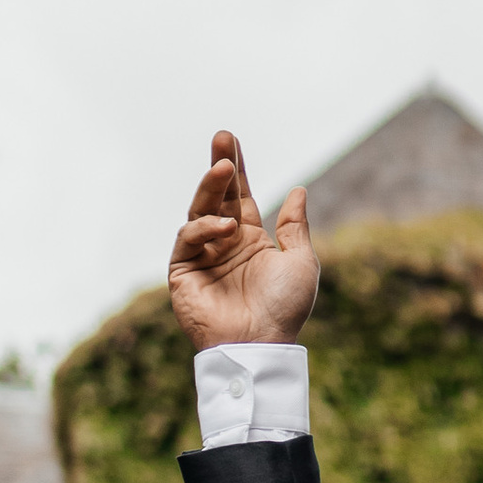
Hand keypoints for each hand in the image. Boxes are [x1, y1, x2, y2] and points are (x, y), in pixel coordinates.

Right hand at [167, 131, 320, 348]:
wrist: (261, 344)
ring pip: (199, 212)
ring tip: (224, 168)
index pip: (240, 196)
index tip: (231, 140)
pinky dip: (204, 227)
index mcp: (250, 239)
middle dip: (219, 167)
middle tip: (223, 138)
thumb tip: (298, 189)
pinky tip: (225, 227)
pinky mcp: (182, 272)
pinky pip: (187, 239)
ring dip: (211, 188)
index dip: (237, 169)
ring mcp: (202, 257)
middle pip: (217, 196)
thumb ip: (295, 226)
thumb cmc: (284, 309)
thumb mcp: (300, 262)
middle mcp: (224, 243)